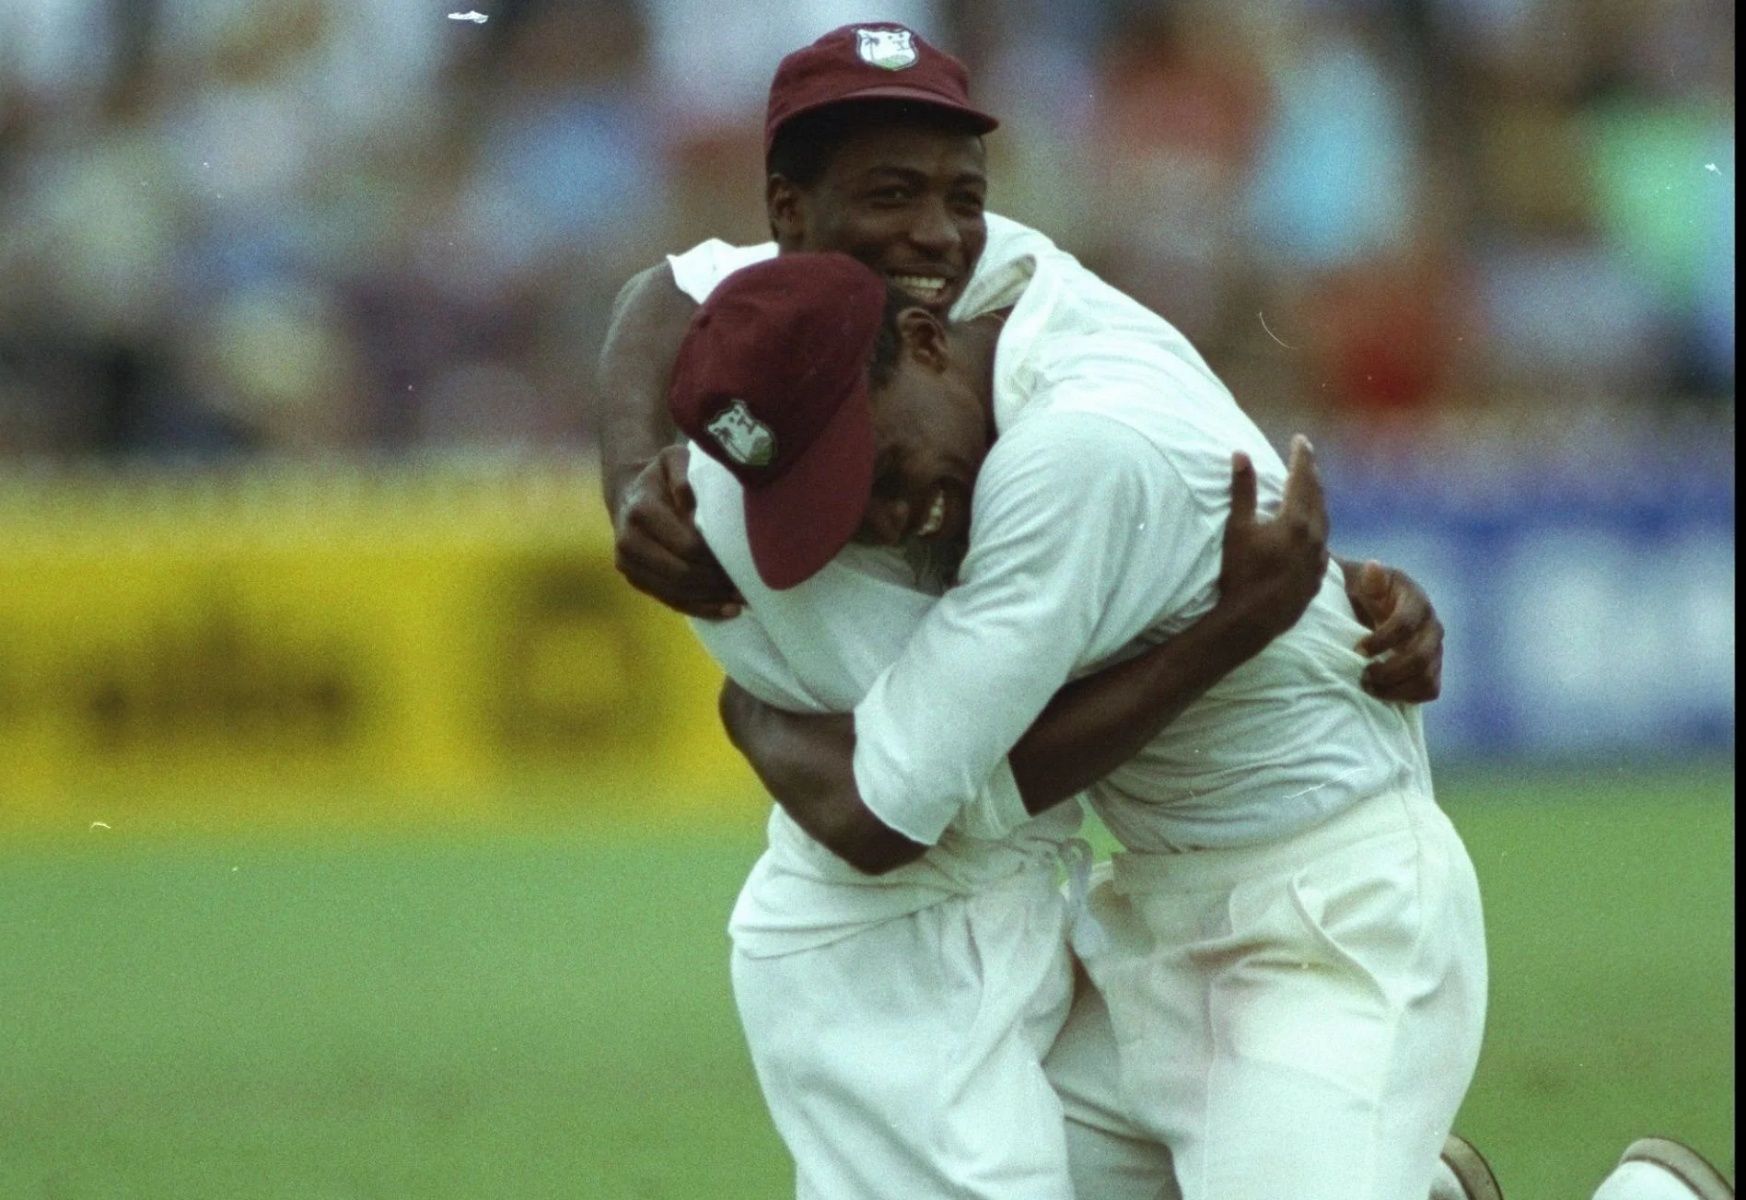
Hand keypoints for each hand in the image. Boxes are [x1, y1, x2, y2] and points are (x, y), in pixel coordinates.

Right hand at [613, 445, 743, 618]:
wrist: (631, 494)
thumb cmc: (662, 475)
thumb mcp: (673, 460)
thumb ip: (683, 474)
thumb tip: (690, 503)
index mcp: (641, 510)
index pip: (686, 545)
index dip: (716, 558)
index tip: (744, 562)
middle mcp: (628, 540)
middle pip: (681, 573)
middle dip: (716, 582)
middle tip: (749, 585)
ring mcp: (628, 564)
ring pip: (675, 591)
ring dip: (711, 599)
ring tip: (743, 600)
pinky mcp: (634, 579)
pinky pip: (669, 600)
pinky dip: (699, 608)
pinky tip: (726, 610)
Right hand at [1216, 434, 1329, 645]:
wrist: (1248, 621)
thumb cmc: (1238, 573)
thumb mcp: (1236, 528)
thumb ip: (1243, 490)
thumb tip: (1241, 454)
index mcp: (1295, 521)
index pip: (1302, 479)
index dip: (1302, 456)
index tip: (1301, 439)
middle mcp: (1313, 538)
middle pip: (1317, 497)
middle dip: (1311, 475)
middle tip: (1307, 458)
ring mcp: (1317, 560)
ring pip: (1324, 522)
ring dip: (1317, 502)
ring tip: (1311, 490)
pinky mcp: (1315, 579)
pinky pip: (1323, 547)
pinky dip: (1317, 531)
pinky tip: (1312, 533)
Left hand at [1346, 560, 1442, 701]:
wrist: (1373, 606)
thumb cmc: (1365, 593)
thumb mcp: (1364, 580)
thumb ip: (1370, 579)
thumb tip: (1373, 568)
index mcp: (1416, 601)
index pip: (1405, 624)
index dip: (1381, 641)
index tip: (1357, 650)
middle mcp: (1432, 626)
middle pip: (1420, 657)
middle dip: (1388, 671)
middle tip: (1362, 676)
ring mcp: (1436, 649)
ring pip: (1427, 677)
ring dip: (1396, 688)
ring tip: (1368, 686)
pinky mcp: (1433, 668)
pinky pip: (1430, 689)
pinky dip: (1407, 696)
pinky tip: (1382, 693)